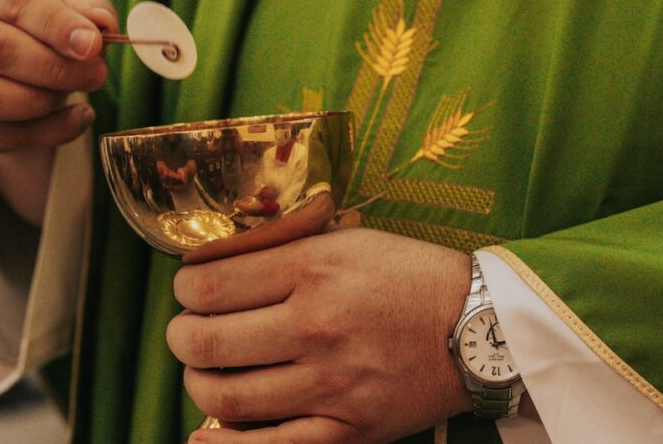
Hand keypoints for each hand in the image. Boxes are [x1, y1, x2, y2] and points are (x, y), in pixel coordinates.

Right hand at [0, 0, 117, 152]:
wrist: (19, 64)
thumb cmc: (44, 26)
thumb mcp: (72, 9)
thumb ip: (90, 13)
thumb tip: (101, 24)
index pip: (16, 0)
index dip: (56, 24)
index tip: (92, 45)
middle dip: (54, 68)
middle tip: (96, 75)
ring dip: (41, 102)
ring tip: (78, 97)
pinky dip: (44, 132)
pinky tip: (76, 119)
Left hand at [168, 228, 471, 443]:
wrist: (480, 326)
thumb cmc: (408, 275)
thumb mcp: (342, 237)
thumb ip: (277, 246)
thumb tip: (205, 264)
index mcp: (313, 270)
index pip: (208, 285)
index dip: (183, 288)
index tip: (189, 289)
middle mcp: (317, 327)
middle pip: (204, 341)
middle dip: (181, 337)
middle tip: (188, 332)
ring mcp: (331, 385)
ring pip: (225, 395)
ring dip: (198, 383)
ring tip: (206, 372)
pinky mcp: (348, 430)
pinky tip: (203, 435)